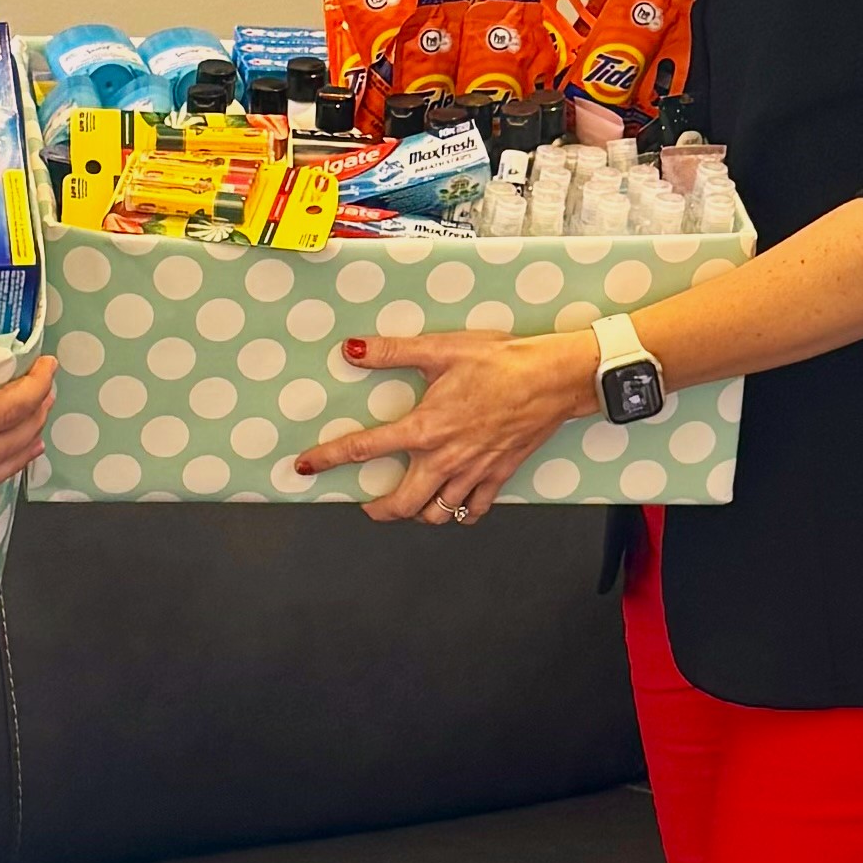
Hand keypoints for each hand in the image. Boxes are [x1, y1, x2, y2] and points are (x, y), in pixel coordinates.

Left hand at [290, 327, 595, 525]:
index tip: (308, 465)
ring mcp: (473, 472)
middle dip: (378, 510)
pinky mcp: (499, 475)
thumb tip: (353, 350)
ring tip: (408, 503)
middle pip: (401, 505)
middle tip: (367, 504)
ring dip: (418, 513)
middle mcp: (446, 458)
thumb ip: (393, 352)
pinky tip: (453, 501)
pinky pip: (474, 510)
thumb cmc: (503, 362)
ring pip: (437, 514)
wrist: (554, 378)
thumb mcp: (441, 349)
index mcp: (425, 428)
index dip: (328, 459)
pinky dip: (460, 512)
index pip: (363, 449)